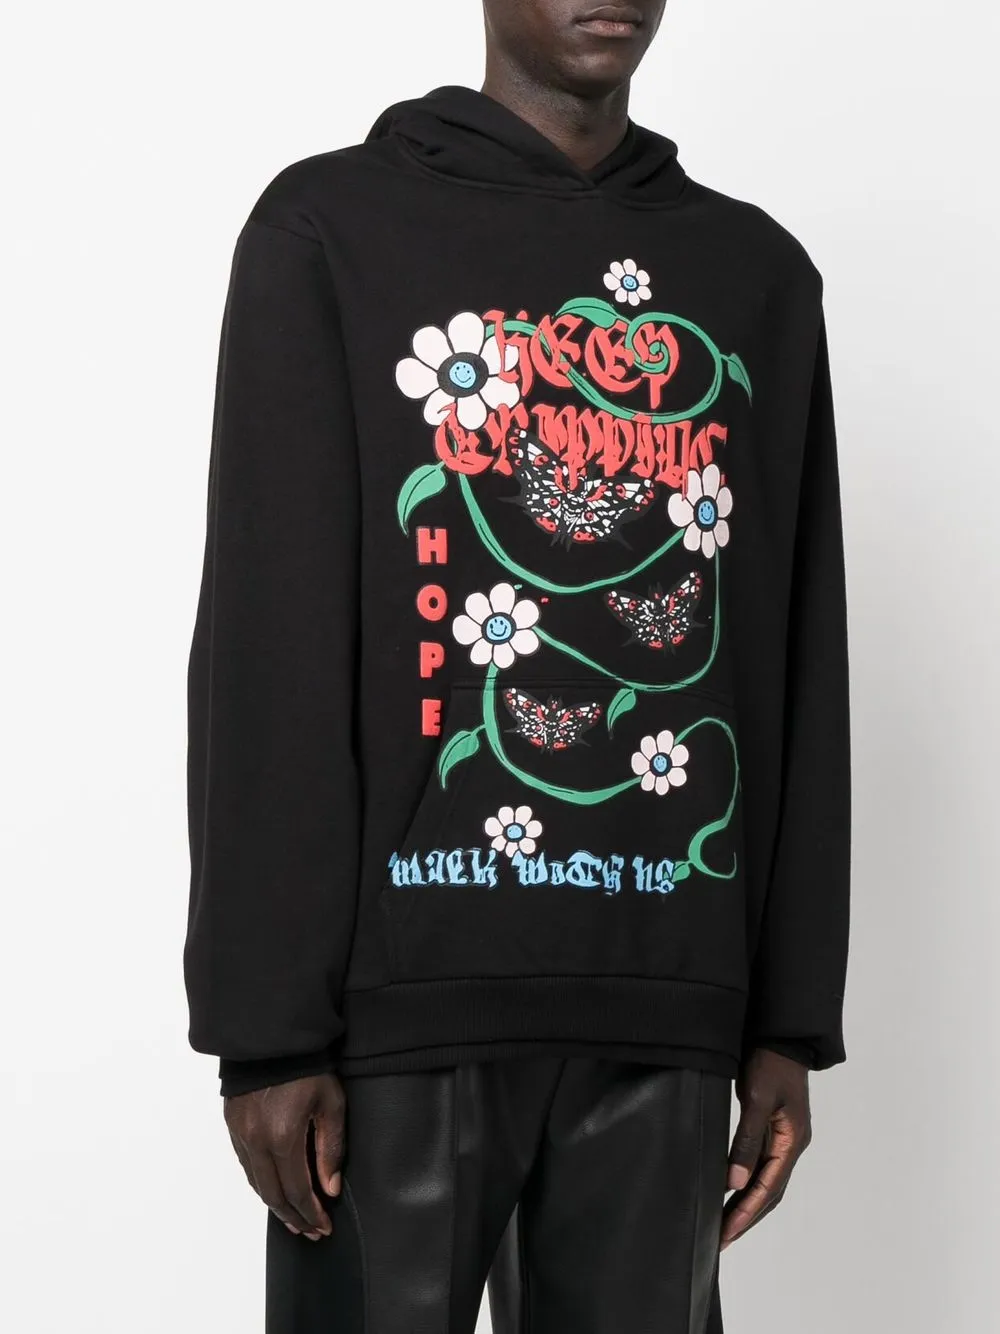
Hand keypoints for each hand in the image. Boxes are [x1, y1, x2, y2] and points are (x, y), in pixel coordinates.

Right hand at [224, 1073, 345, 1239]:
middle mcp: (256, 1141)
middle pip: (273, 1195)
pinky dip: (261, 1182)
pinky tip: (273, 1188)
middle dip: (293, 1217)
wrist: (272, 1036)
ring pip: (256, 1183)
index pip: (297, 1191)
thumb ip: (331, 1148)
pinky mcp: (232, 1124)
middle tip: (309, 1230)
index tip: (323, 1226)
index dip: (311, 1213)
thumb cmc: (307, 1066)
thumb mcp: (331, 1103)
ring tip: (293, 1217)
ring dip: (275, 1204)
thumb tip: (329, 1187)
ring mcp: (240, 1134)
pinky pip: (246, 1164)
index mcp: (283, 1137)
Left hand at [720, 1048, 810, 1250]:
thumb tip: (734, 1181)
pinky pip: (760, 1165)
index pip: (768, 1188)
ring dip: (746, 1204)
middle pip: (769, 1192)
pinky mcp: (772, 1129)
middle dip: (746, 1217)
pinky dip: (746, 1183)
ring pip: (765, 1181)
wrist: (780, 1035)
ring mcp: (783, 1138)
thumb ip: (746, 1139)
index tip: (726, 1233)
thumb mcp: (757, 1098)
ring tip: (724, 1226)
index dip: (746, 1213)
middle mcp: (791, 1144)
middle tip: (721, 1240)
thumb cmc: (770, 1062)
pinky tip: (730, 1191)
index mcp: (791, 1140)